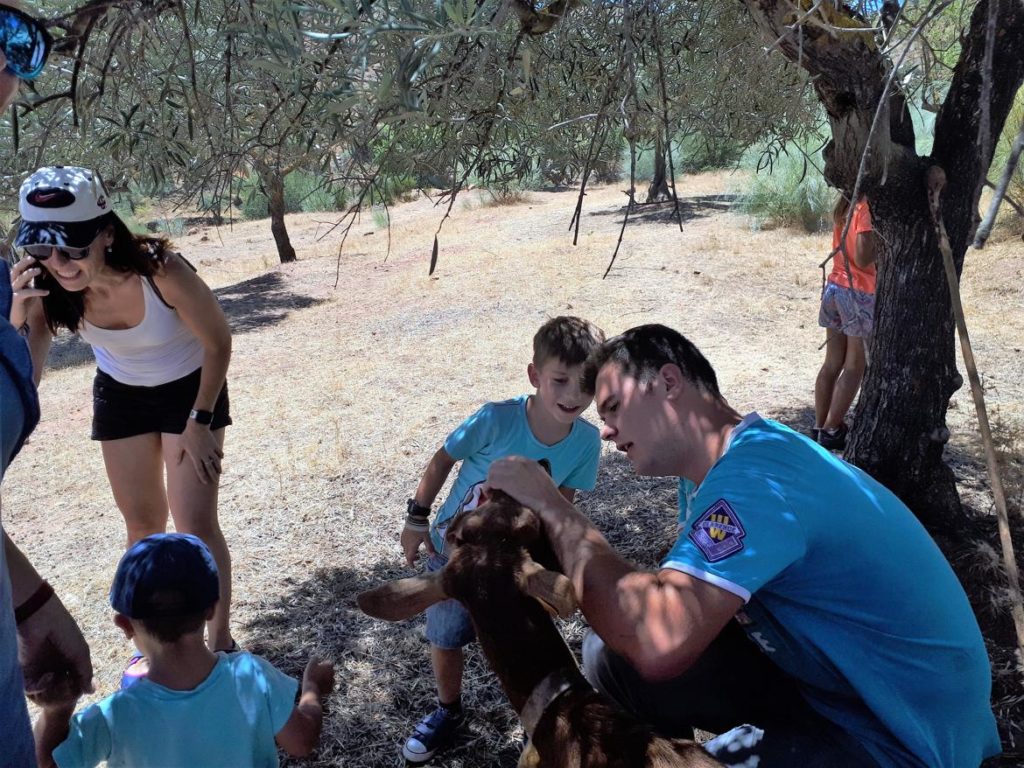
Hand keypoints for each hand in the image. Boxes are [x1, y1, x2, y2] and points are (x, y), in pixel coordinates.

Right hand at [8, 256, 48, 328]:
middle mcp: (12, 284)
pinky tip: (47, 292)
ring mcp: (12, 291)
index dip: (25, 261)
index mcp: (15, 281)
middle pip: (15, 269)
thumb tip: (45, 273)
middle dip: (24, 262)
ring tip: (40, 270)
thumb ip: (34, 283)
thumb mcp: (30, 291)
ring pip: (20, 279)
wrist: (17, 319)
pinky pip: (26, 292)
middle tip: (34, 258)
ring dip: (29, 273)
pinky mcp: (15, 299)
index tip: (36, 256)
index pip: (18, 268)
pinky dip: (37, 291)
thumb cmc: (24, 304)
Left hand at [18, 592, 93, 706]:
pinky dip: (40, 686)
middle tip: (70, 689)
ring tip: (59, 682)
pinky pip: (32, 686)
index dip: (79, 685)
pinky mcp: (26, 670)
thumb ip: (85, 673)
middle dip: (66, 691)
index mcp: (69, 658)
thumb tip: (91, 691)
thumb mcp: (81, 653)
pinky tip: (48, 677)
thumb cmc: (65, 632)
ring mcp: (40, 668)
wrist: (41, 619)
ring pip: (46, 690)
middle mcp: (55, 664)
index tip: (82, 688)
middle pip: (61, 687)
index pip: (75, 679)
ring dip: (53, 691)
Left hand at [177, 420, 222, 483]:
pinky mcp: (214, 445)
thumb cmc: (186, 435)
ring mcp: (210, 450)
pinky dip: (220, 456)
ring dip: (218, 467)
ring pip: (216, 461)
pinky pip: (219, 452)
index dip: (203, 477)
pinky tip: (221, 458)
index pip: (199, 470)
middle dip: (213, 475)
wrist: (197, 426)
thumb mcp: (180, 445)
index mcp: (195, 457)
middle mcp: (204, 455)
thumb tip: (176, 464)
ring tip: (220, 472)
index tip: (206, 482)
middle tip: (216, 481)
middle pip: (209, 468)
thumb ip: (178, 455)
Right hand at [302, 658, 334, 696]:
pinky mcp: (330, 689)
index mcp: (329, 666)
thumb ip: (314, 659)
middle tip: (317, 674)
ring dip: (325, 679)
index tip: (318, 667)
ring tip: (318, 681)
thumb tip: (316, 656)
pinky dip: (325, 687)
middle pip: (330, 671)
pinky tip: (319, 687)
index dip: (323, 664)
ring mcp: (332, 682)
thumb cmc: (311, 675)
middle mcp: (333, 673)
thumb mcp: (310, 664)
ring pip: (330, 679)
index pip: (329, 663)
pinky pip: (328, 687)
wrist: (311, 689)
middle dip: (325, 672)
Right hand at [400, 524, 435, 566]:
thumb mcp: (427, 538)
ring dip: (410, 552)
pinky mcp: (403, 535)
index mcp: (411, 547)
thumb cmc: (422, 529)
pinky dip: (408, 547)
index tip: (413, 567)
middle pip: (407, 555)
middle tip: (418, 558)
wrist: (415, 518)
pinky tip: (412, 544)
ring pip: (405, 550)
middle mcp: (406, 544)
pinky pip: (404, 544)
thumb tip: (434, 557)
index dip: (411, 563)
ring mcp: (403, 540)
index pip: (409, 558)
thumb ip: (430, 548)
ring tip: (417, 551)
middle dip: (412, 558)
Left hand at [484, 456, 565, 513]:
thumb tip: (519, 481)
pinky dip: (488, 488)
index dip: (501, 471)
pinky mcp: (507, 481)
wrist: (552, 506)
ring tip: (492, 492)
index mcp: (529, 462)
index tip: (500, 481)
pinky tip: (491, 496)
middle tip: (494, 488)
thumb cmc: (549, 499)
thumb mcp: (541, 479)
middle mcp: (520, 463)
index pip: (507, 461)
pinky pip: (490, 481)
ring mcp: (513, 471)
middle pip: (497, 464)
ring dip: (489, 482)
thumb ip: (530, 475)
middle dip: (493, 475)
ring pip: (492, 471)